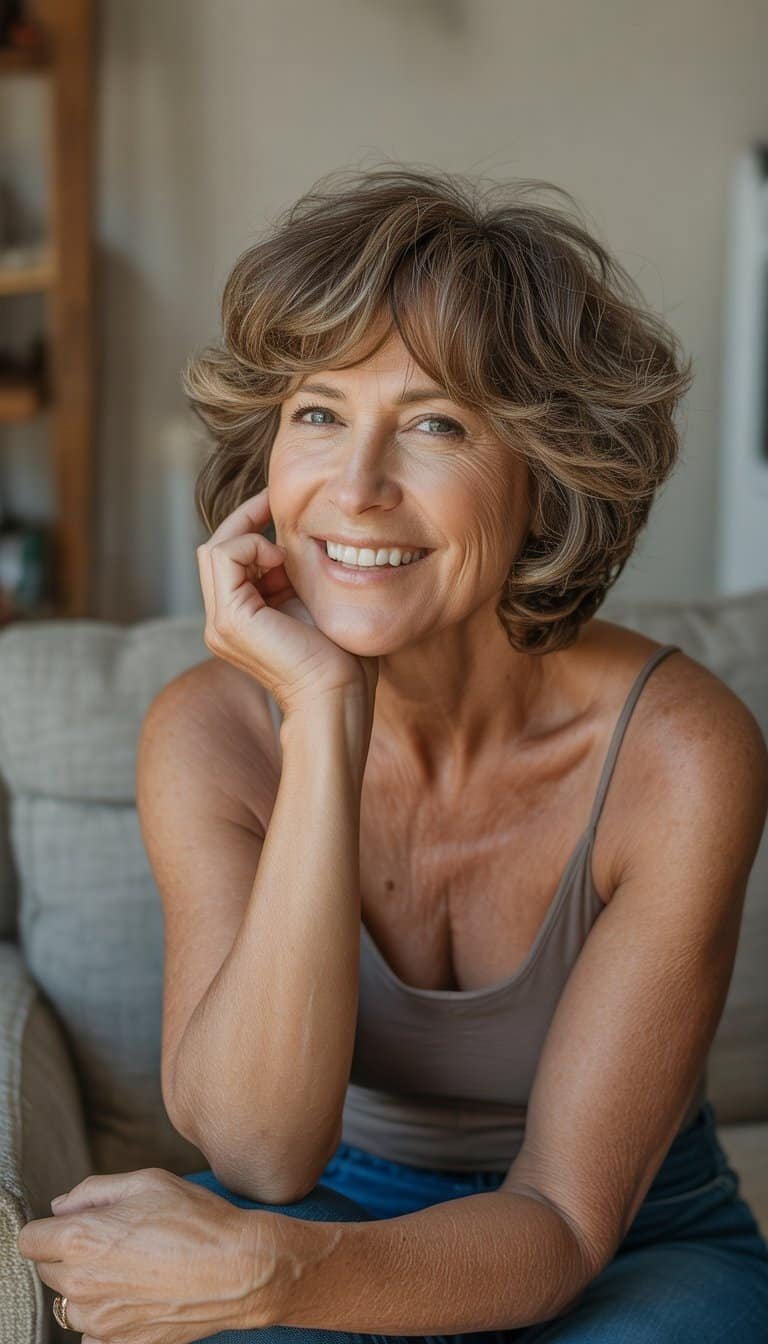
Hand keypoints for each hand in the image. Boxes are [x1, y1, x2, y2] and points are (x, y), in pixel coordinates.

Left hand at [16, 1167, 282, 1343]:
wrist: (239, 1270)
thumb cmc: (196, 1220)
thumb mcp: (146, 1181)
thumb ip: (93, 1191)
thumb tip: (62, 1206)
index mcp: (81, 1239)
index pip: (30, 1239)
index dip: (50, 1227)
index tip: (71, 1224)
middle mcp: (82, 1285)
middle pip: (47, 1271)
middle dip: (69, 1254)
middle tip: (113, 1239)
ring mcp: (100, 1321)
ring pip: (70, 1304)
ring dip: (88, 1287)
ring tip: (130, 1268)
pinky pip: (94, 1332)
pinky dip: (107, 1316)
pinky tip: (138, 1295)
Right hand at [197, 486, 378, 718]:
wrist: (339, 697)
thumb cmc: (341, 660)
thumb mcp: (314, 604)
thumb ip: (297, 577)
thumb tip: (299, 541)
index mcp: (242, 618)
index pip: (230, 558)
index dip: (250, 526)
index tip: (278, 505)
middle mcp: (223, 621)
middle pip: (216, 549)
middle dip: (245, 519)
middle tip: (274, 500)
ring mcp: (221, 622)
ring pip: (215, 549)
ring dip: (249, 533)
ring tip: (284, 548)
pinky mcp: (231, 619)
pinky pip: (224, 556)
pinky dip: (251, 545)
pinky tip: (280, 559)